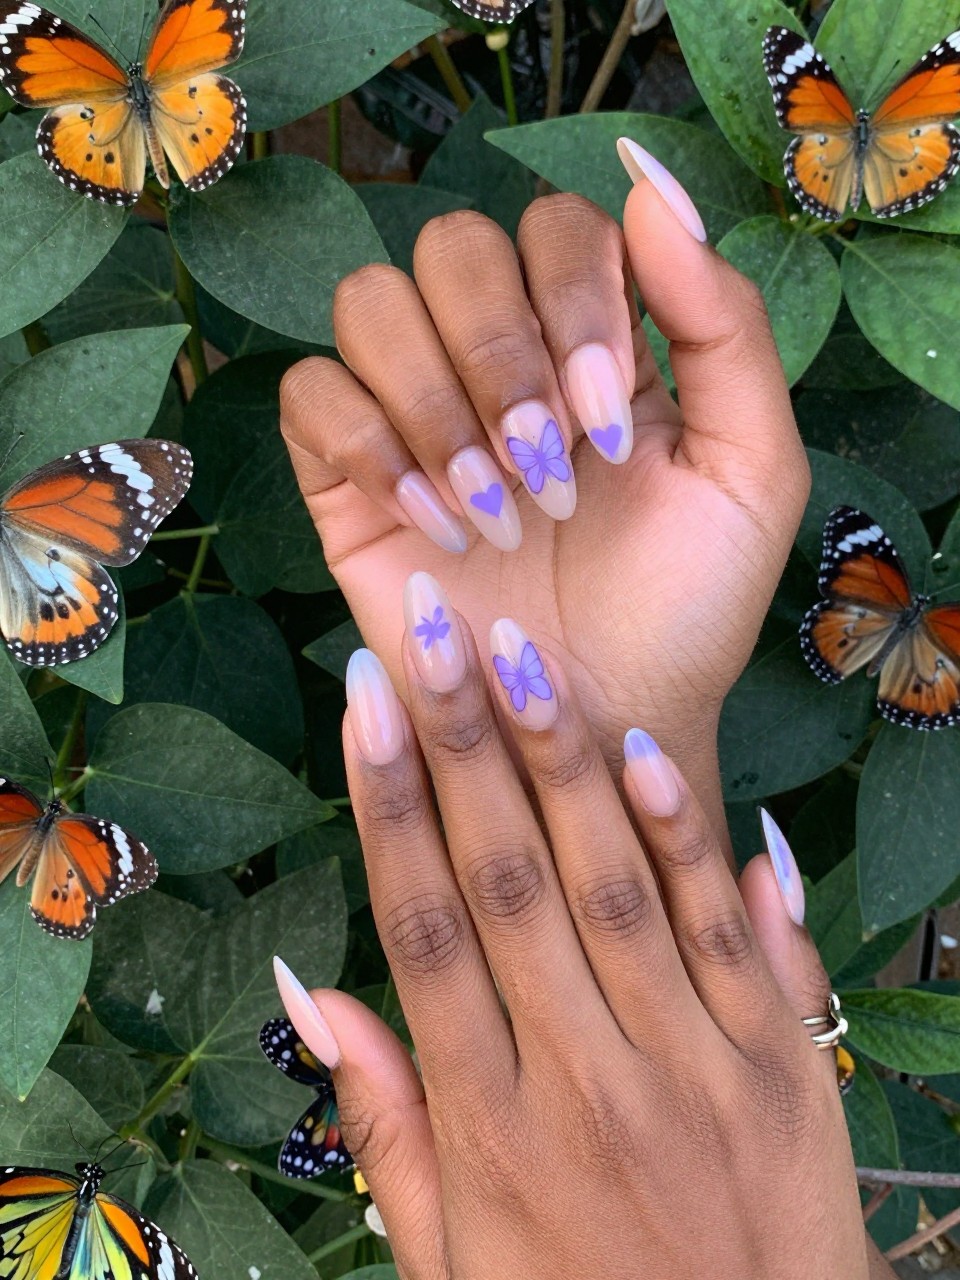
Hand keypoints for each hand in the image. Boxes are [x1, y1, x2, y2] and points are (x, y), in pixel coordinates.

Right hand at [274, 583, 871, 1279]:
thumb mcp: (447, 1255)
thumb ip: (383, 1123)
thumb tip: (307, 992)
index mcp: (488, 1126)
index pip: (422, 928)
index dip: (388, 803)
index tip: (366, 702)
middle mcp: (582, 1080)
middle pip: (508, 882)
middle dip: (462, 745)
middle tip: (434, 632)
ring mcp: (691, 1068)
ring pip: (614, 887)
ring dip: (563, 764)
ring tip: (522, 658)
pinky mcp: (782, 1067)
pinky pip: (730, 936)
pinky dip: (688, 841)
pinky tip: (646, 752)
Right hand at [279, 143, 809, 834]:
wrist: (604, 723)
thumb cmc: (684, 610)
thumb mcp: (751, 471)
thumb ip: (724, 327)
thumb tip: (650, 188)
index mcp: (595, 343)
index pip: (557, 228)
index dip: (576, 301)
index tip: (611, 425)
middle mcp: (498, 362)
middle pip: (453, 244)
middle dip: (502, 356)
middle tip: (548, 474)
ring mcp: (414, 414)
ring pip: (370, 301)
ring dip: (434, 401)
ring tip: (491, 512)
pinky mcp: (343, 480)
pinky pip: (309, 393)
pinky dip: (366, 445)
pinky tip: (429, 524)